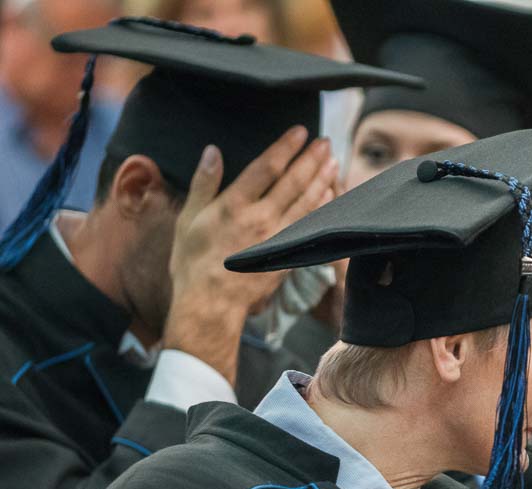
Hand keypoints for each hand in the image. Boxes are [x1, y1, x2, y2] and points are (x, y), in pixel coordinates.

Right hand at [163, 127, 338, 381]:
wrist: (210, 304)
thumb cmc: (193, 262)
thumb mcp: (189, 218)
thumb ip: (204, 183)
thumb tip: (212, 151)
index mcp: (234, 205)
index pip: (267, 167)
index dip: (286, 147)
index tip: (301, 132)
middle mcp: (261, 218)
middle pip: (294, 182)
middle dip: (311, 159)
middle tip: (325, 142)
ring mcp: (278, 237)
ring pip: (307, 202)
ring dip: (323, 179)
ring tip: (333, 162)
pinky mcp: (288, 255)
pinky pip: (309, 226)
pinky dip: (322, 209)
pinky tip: (330, 196)